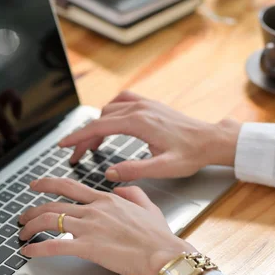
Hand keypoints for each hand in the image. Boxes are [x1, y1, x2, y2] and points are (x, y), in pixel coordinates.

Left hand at [18, 178, 195, 274]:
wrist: (165, 254)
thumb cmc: (159, 237)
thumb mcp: (149, 207)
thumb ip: (133, 193)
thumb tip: (120, 188)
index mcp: (106, 200)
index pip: (70, 186)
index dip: (48, 184)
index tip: (36, 185)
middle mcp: (94, 210)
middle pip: (54, 204)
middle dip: (32, 209)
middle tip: (22, 215)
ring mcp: (90, 227)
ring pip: (50, 220)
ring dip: (31, 227)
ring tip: (22, 234)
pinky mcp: (88, 247)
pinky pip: (55, 246)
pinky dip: (38, 249)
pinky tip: (29, 252)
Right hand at [59, 91, 240, 181]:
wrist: (211, 140)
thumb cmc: (191, 155)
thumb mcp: (163, 168)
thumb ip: (135, 170)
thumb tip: (110, 173)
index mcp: (139, 122)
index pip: (99, 127)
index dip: (78, 137)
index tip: (63, 145)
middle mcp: (140, 108)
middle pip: (101, 119)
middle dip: (84, 138)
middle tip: (75, 156)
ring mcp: (145, 104)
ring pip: (109, 110)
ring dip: (97, 125)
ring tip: (91, 145)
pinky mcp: (151, 105)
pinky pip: (122, 101)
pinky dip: (110, 112)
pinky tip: (109, 122)